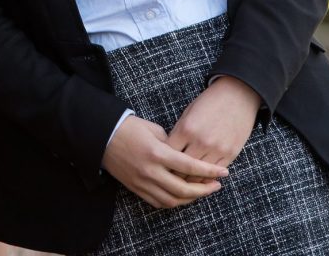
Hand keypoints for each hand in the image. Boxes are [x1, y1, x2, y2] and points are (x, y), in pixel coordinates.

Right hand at [101, 115, 229, 208]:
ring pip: (172, 200)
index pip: (190, 166)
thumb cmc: (130, 127)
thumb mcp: (154, 129)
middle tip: (216, 185)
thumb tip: (185, 156)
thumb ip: (172, 143)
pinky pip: (159, 202)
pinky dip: (174, 201)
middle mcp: (151, 171)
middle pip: (184, 189)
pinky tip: (183, 196)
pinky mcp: (136, 189)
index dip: (209, 171)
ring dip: (190, 198)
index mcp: (158, 152)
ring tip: (202, 191)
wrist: (103, 136)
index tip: (224, 173)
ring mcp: (143, 183)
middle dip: (204, 190)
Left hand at [168, 76, 260, 181]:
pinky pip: (214, 174)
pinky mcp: (229, 155)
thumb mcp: (189, 112)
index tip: (159, 165)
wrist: (237, 95)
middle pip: (181, 170)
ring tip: (183, 182)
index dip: (162, 161)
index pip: (168, 154)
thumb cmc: (210, 102)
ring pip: (198, 177)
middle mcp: (201, 141)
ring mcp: (216, 149)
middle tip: (168, 178)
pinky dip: (206, 178)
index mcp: (187, 128)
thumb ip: (178, 132)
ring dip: (189, 181)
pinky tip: (200, 178)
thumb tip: (168, 152)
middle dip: (173, 175)